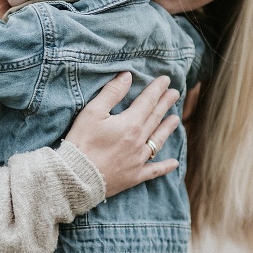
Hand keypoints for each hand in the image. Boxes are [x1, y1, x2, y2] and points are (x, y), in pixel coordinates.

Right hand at [65, 72, 180, 197]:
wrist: (77, 177)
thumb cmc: (81, 142)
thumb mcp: (92, 112)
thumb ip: (112, 93)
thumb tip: (128, 76)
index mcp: (130, 123)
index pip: (147, 102)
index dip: (157, 89)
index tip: (166, 80)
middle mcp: (138, 141)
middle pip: (155, 118)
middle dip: (165, 104)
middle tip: (175, 94)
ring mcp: (138, 160)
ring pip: (157, 141)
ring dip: (167, 129)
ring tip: (176, 120)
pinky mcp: (134, 176)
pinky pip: (154, 170)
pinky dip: (165, 167)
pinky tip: (174, 163)